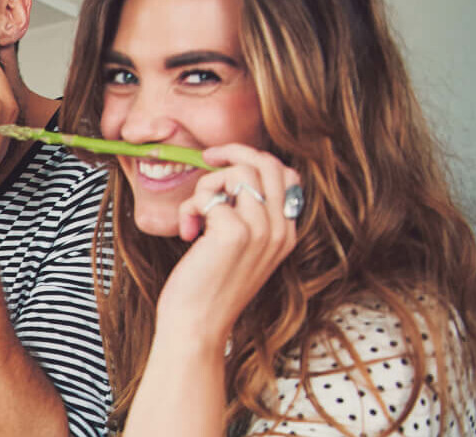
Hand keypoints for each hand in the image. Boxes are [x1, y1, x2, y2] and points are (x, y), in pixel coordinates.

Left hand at [157, 144, 300, 343]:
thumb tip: (228, 178)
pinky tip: (187, 232)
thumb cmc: (209, 287)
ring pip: (235, 174)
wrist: (198, 324)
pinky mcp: (234, 233)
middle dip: (232, 151)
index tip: (224, 163)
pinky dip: (190, 208)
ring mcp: (261, 230)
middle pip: (266, 163)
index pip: (287, 175)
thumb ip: (246, 218)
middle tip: (206, 159)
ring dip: (204, 187)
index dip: (254, 160)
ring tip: (194, 216)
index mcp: (286, 232)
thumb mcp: (240, 250)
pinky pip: (209, 196)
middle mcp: (280, 229)